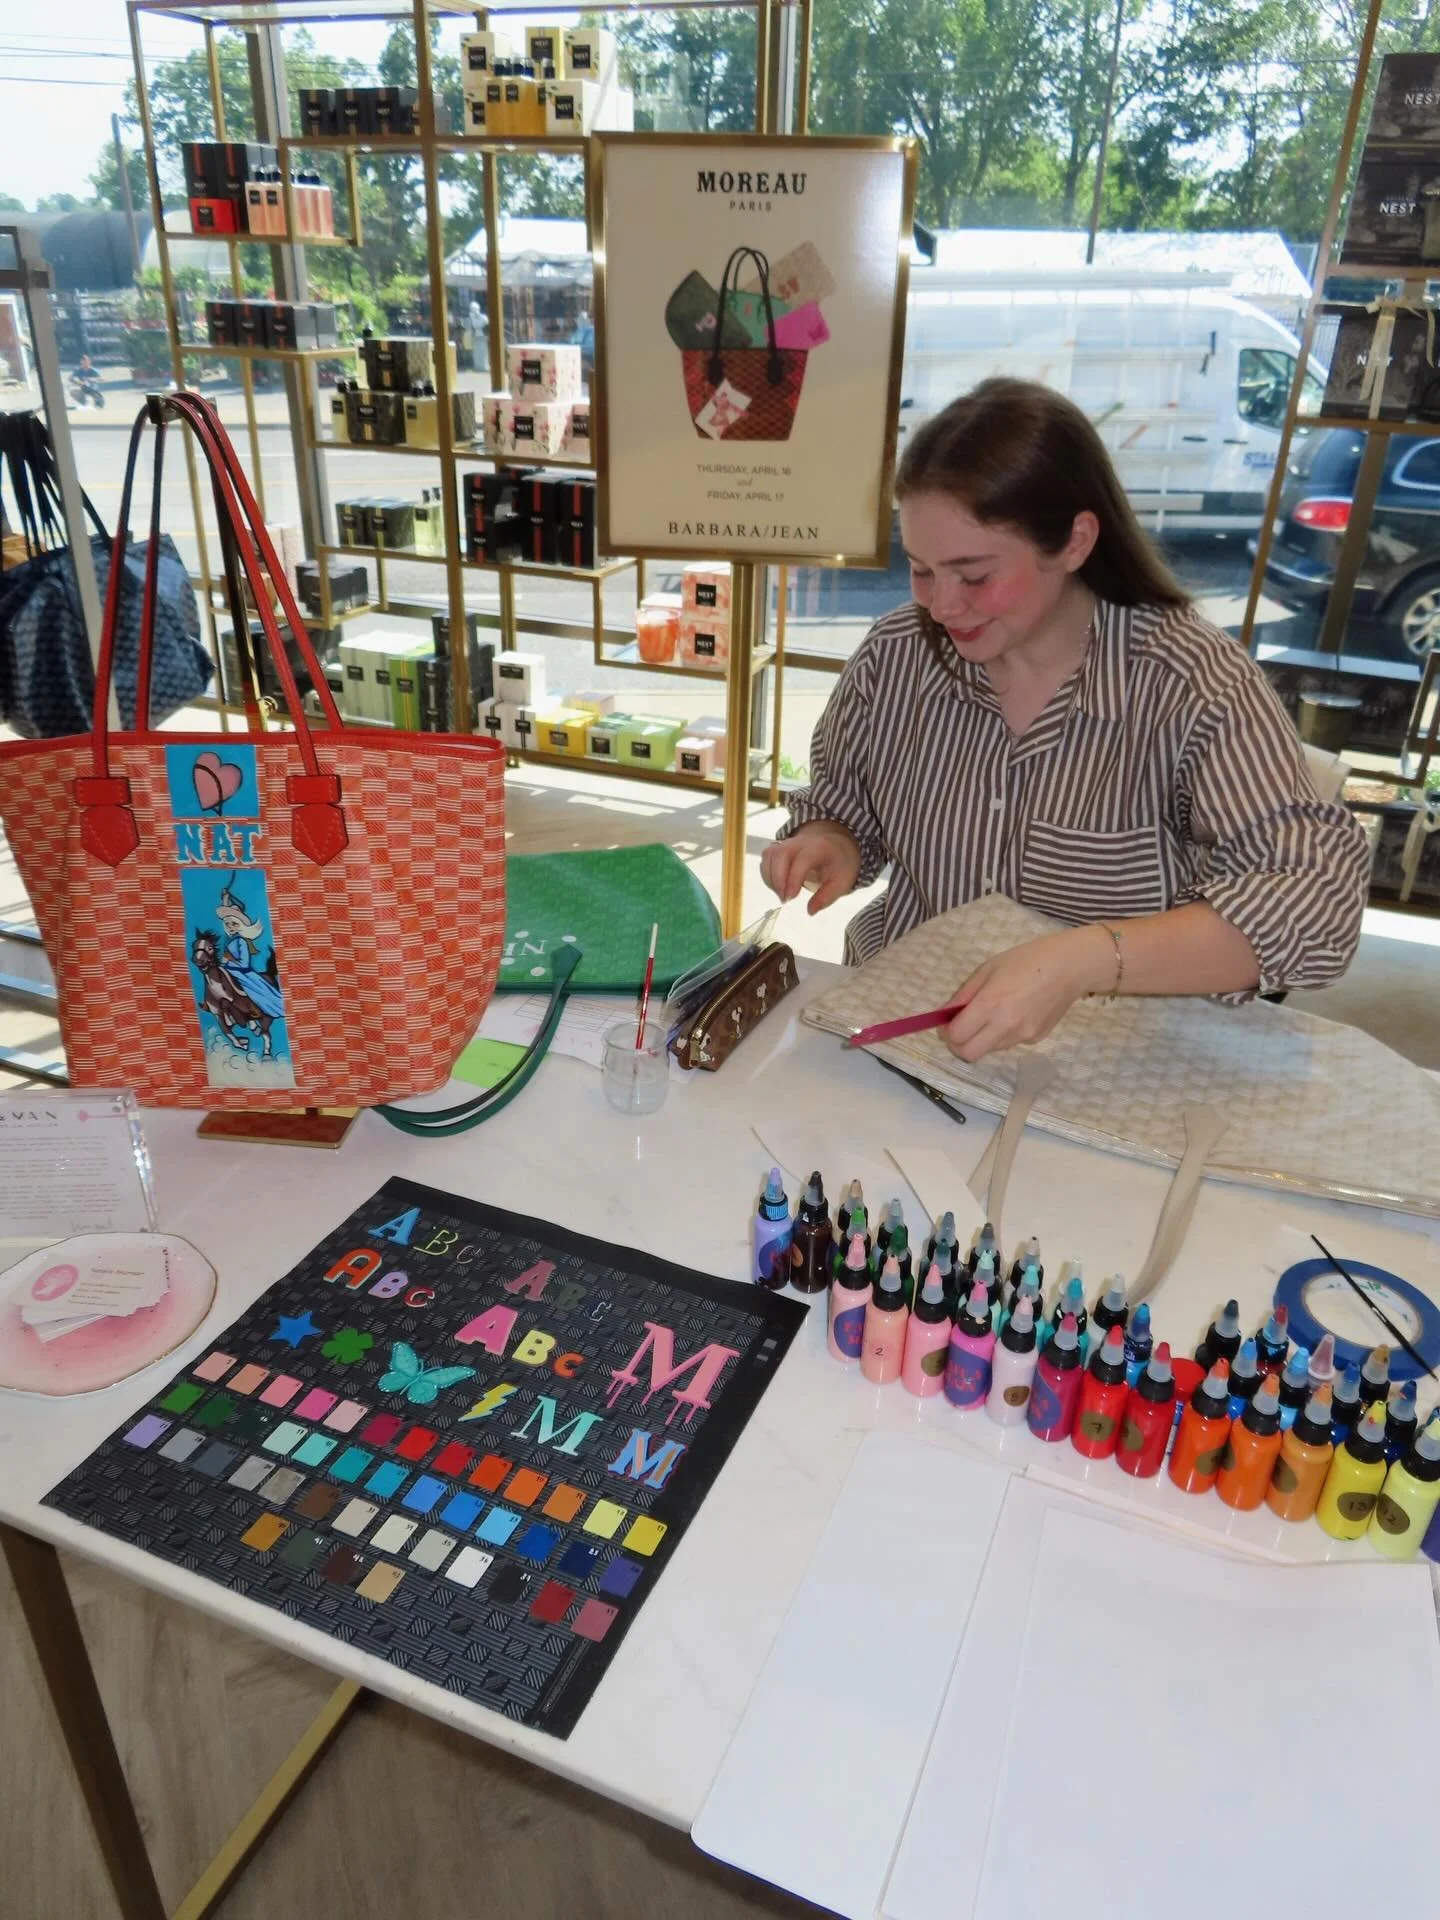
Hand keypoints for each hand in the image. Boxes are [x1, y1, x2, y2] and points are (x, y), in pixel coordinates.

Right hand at [760, 822, 861, 913]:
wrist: (835, 844)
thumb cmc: (839, 864)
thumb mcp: (842, 881)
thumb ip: (827, 897)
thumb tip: (810, 911)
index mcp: (819, 847)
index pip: (802, 860)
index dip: (793, 879)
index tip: (790, 898)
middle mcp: (800, 841)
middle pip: (780, 854)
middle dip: (777, 879)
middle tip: (784, 899)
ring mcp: (787, 843)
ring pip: (770, 855)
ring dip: (770, 878)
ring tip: (782, 894)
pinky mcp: (778, 847)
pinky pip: (766, 858)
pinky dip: (767, 874)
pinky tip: (778, 887)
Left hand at [943, 926, 1112, 1061]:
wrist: (1070, 967)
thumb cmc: (1026, 960)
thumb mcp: (988, 969)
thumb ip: (964, 994)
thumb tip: (945, 1014)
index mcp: (991, 1004)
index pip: (957, 1036)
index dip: (947, 1032)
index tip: (947, 1022)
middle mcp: (1006, 1025)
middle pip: (970, 1054)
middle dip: (959, 1045)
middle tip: (961, 1029)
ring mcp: (1023, 1036)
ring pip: (990, 1050)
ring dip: (982, 1038)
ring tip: (992, 1014)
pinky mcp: (1036, 1039)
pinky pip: (1009, 1043)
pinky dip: (1003, 1034)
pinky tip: (1016, 1012)